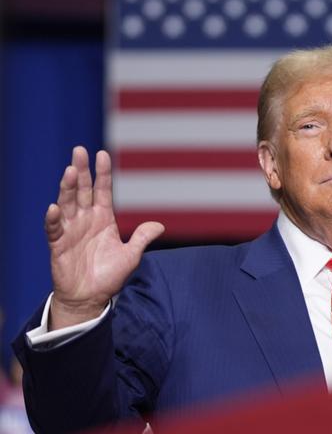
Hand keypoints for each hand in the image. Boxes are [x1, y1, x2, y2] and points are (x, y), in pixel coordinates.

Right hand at [46, 147, 163, 328]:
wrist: (90, 297)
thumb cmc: (109, 275)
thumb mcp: (131, 255)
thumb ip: (142, 238)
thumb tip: (159, 225)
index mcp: (103, 219)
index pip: (102, 191)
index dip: (103, 173)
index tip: (103, 154)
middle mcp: (86, 220)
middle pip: (83, 190)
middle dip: (82, 171)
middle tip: (79, 151)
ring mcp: (71, 230)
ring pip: (68, 203)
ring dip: (68, 188)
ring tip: (70, 172)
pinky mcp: (58, 244)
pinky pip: (55, 228)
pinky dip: (54, 218)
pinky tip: (54, 208)